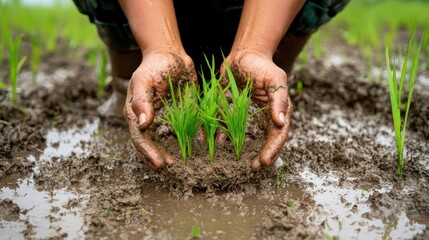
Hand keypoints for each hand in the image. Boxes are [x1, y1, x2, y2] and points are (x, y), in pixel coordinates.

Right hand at [124, 51, 196, 170]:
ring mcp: (165, 118)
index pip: (140, 138)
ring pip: (167, 141)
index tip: (159, 163)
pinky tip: (199, 147)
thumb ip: (141, 101)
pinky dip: (191, 140)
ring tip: (182, 165)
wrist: (171, 55)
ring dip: (172, 153)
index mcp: (136, 113)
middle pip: (152, 144)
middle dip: (159, 158)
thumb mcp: (144, 80)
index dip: (148, 152)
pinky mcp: (180, 114)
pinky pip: (185, 130)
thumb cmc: (154, 66)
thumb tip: (142, 124)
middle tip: (170, 169)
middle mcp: (149, 119)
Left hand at [222, 50, 292, 171]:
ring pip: (250, 139)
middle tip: (254, 168)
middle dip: (263, 156)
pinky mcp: (235, 113)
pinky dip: (226, 138)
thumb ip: (279, 100)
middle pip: (267, 141)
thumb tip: (281, 123)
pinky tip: (218, 145)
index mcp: (278, 111)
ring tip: (238, 164)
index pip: (279, 135)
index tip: (264, 162)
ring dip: (246, 153)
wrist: (243, 55)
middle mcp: (266, 117)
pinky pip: (231, 129)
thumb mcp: (274, 79)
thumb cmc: (261, 66)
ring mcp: (251, 117)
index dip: (273, 150)